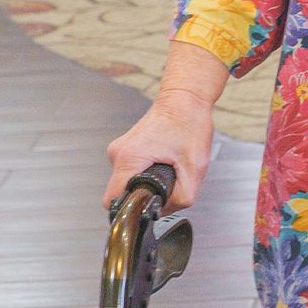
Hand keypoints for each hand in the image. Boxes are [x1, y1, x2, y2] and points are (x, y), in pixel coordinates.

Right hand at [102, 91, 214, 210]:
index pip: (112, 201)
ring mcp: (120, 149)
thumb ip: (181, 197)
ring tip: (169, 166)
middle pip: (122, 192)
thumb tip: (165, 210)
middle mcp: (118, 153)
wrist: (186, 98)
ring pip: (128, 181)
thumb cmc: (190, 123)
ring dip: (148, 181)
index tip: (146, 207)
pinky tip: (164, 160)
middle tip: (169, 180)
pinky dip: (147, 171)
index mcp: (129, 158)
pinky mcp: (126, 147)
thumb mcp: (195, 168)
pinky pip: (132, 169)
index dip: (130, 209)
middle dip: (145, 194)